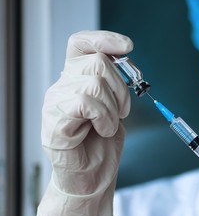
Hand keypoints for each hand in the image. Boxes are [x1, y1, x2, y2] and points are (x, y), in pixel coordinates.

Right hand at [37, 30, 132, 215]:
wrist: (93, 176)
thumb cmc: (103, 142)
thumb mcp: (116, 104)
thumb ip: (114, 80)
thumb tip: (124, 55)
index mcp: (75, 79)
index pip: (80, 43)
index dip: (103, 39)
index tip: (127, 47)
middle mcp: (62, 86)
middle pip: (97, 62)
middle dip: (121, 88)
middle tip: (121, 111)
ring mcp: (55, 103)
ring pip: (95, 82)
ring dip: (114, 108)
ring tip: (108, 124)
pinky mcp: (54, 122)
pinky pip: (87, 102)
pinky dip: (104, 118)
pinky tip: (101, 130)